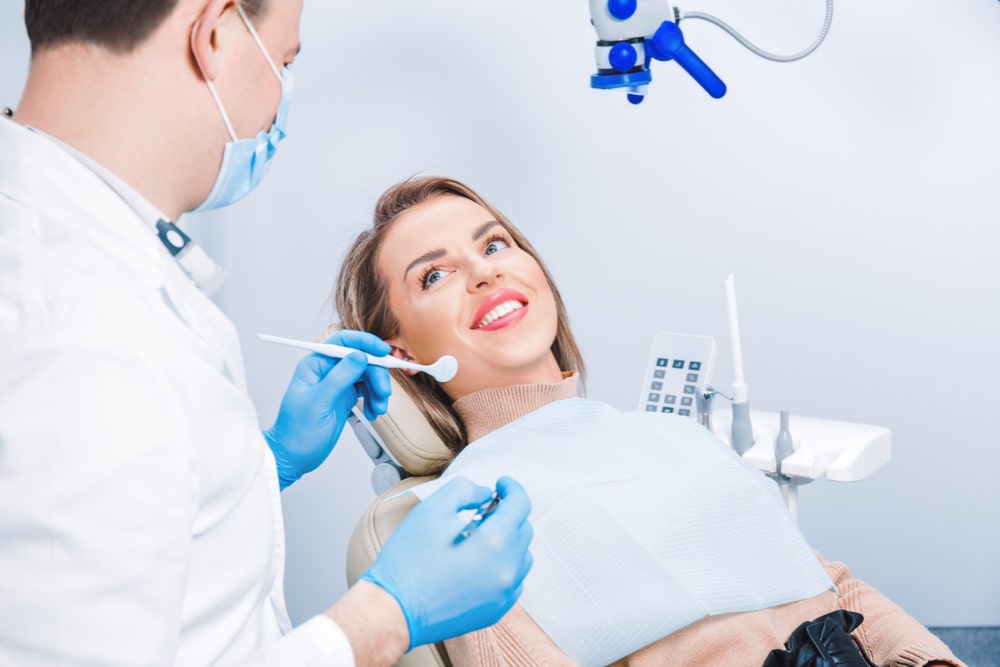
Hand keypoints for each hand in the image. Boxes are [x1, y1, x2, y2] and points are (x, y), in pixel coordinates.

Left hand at [264, 330, 390, 489]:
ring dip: (378, 389)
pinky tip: (372, 412)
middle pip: (361, 359)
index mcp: (316, 365)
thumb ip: (339, 377)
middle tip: (383, 393)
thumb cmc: (297, 432)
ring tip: (378, 408)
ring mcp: (337, 384)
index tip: (384, 352)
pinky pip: (367, 390)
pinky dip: (374, 400)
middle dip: (376, 374)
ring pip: (367, 375)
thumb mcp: (318, 403)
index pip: (343, 342)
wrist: (294, 457)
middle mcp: (327, 371)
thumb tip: (359, 356)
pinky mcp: (345, 397)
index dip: (365, 343)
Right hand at [360, 476, 533, 648]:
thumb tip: (486, 495)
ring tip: (479, 537)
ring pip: (522, 556)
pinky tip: (478, 562)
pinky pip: (513, 581)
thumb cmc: (408, 561)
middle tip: (483, 510)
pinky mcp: (496, 611)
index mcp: (494, 543)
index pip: (520, 505)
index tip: (501, 484)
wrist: (393, 611)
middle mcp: (507, 570)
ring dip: (508, 540)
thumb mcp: (432, 510)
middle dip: (507, 514)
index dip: (511, 488)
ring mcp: (504, 595)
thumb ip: (465, 491)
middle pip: (523, 529)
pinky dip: (503, 565)